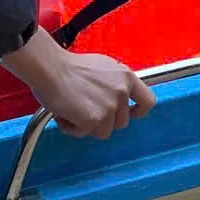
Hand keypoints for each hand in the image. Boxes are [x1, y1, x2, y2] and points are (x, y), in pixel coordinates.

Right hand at [5, 39, 155, 139]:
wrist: (51, 68)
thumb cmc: (69, 66)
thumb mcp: (104, 67)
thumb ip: (116, 83)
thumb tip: (118, 96)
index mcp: (126, 77)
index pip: (148, 101)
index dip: (139, 111)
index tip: (130, 113)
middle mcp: (122, 92)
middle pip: (122, 122)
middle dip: (104, 120)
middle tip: (85, 107)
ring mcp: (109, 107)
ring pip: (104, 131)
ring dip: (87, 125)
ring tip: (72, 109)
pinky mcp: (94, 119)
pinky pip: (85, 133)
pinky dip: (73, 128)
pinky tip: (64, 113)